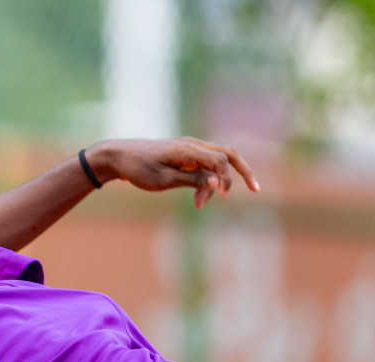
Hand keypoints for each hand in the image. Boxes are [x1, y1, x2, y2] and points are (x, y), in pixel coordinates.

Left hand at [85, 137, 260, 209]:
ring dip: (216, 183)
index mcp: (188, 150)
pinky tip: (199, 198)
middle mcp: (192, 145)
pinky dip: (207, 180)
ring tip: (200, 204)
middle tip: (256, 189)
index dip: (227, 178)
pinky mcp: (185, 155)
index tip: (222, 196)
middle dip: (243, 172)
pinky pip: (205, 165)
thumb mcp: (163, 180)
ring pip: (217, 161)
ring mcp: (189, 149)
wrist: (118, 157)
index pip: (220, 160)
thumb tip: (218, 182)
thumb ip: (192, 180)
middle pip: (228, 154)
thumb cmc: (138, 169)